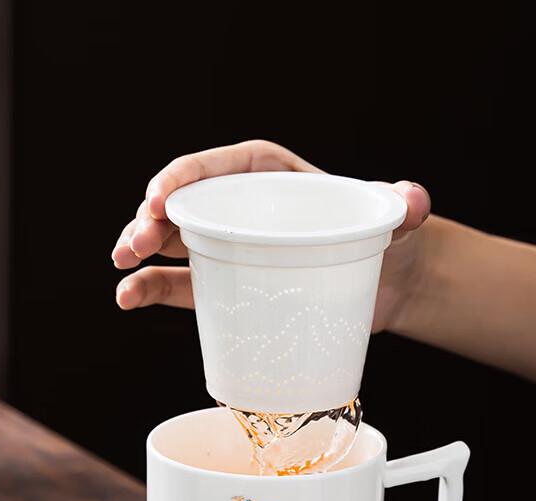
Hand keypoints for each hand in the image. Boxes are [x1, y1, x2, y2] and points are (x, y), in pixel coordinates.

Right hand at [112, 140, 429, 332]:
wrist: (386, 282)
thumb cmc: (382, 239)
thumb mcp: (392, 217)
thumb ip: (403, 204)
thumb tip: (412, 201)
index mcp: (269, 178)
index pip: (218, 168)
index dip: (183, 177)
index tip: (161, 197)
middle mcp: (241, 209)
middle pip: (184, 205)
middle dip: (151, 220)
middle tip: (135, 243)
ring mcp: (230, 247)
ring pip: (172, 243)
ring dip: (140, 253)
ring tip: (123, 272)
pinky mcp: (228, 284)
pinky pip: (182, 284)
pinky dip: (153, 289)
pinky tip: (129, 297)